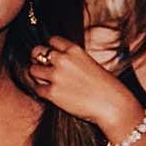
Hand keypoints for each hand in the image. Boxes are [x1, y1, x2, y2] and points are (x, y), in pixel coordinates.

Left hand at [27, 35, 144, 136]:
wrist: (112, 105)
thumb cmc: (106, 86)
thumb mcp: (90, 63)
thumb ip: (73, 60)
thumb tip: (57, 61)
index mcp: (75, 50)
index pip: (52, 40)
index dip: (50, 49)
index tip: (51, 56)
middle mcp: (63, 60)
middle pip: (37, 51)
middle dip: (38, 59)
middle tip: (42, 68)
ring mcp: (56, 76)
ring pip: (33, 70)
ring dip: (38, 76)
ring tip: (47, 82)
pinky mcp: (52, 93)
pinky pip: (37, 89)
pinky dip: (42, 92)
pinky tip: (52, 95)